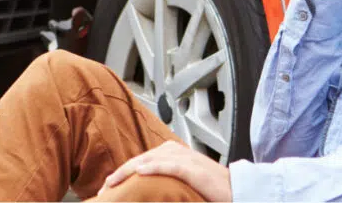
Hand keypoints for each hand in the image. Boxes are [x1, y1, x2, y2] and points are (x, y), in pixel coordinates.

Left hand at [98, 141, 231, 200]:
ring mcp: (187, 160)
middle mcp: (178, 152)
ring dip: (130, 170)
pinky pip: (172, 166)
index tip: (107, 186)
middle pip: (142, 158)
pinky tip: (140, 171)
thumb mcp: (183, 182)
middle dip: (121, 173)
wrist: (237, 191)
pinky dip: (155, 167)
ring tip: (113, 181)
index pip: (142, 160)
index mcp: (174, 153)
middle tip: (104, 188)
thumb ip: (165, 180)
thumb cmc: (212, 188)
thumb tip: (144, 187)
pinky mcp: (196, 170)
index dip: (123, 172)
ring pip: (152, 160)